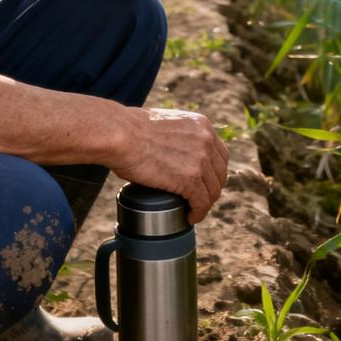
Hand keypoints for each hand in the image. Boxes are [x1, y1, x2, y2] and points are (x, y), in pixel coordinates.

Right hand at [110, 107, 228, 223]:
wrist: (121, 134)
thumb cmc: (130, 128)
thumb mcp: (165, 123)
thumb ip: (177, 134)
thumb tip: (171, 148)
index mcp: (201, 125)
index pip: (219, 154)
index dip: (214, 171)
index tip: (205, 182)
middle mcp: (206, 140)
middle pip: (220, 173)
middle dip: (211, 188)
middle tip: (198, 199)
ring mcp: (200, 160)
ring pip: (212, 190)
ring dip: (205, 203)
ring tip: (193, 210)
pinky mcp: (190, 179)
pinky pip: (201, 202)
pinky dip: (198, 213)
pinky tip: (190, 217)